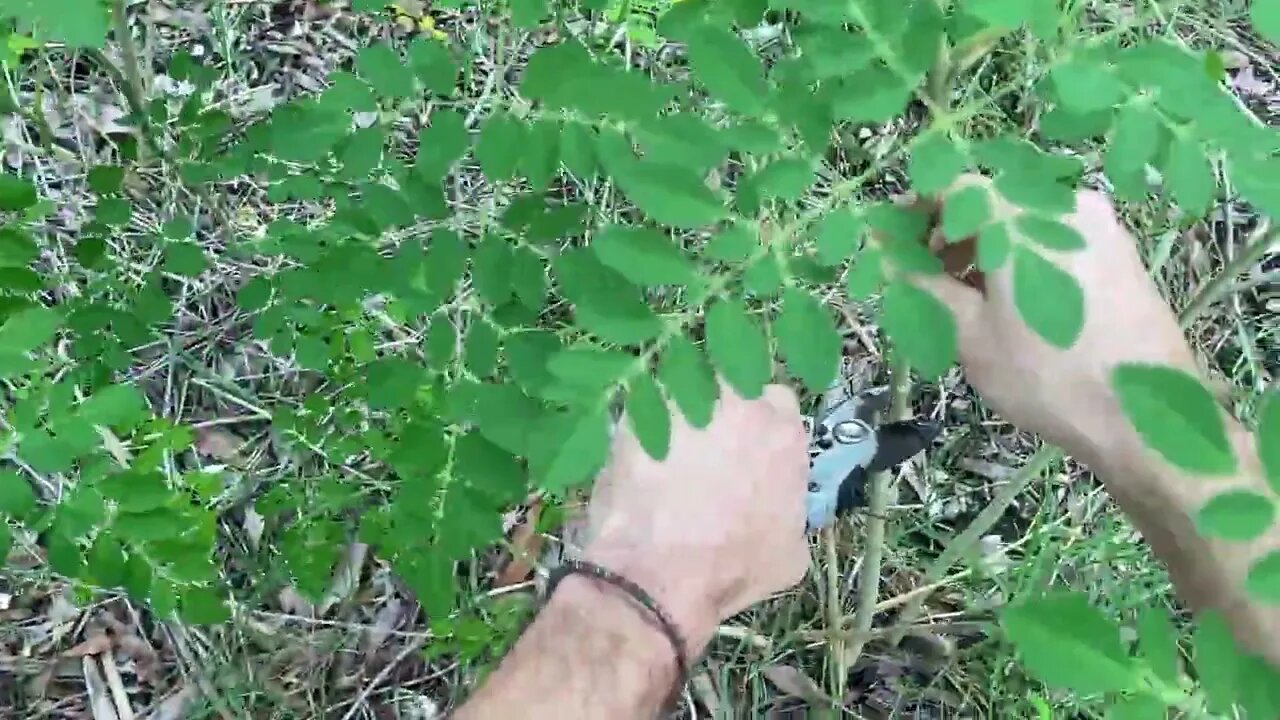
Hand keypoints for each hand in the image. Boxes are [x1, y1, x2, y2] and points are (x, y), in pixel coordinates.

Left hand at [580, 381, 809, 650]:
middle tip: (706, 447)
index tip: (747, 447)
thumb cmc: (733, 569)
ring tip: (665, 453)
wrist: (661, 574)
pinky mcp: (634, 413)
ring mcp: (683, 401)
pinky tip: (633, 464)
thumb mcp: (790, 554)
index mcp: (783, 431)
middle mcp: (737, 402)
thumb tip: (777, 507)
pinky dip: (637, 432)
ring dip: (678, 412)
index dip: (761, 425)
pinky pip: (639, 413)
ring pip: (682, 389)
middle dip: (720, 408)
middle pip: (731, 386)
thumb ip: (790, 508)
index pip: (778, 403)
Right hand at [913, 175, 1198, 457]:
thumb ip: (927, 286)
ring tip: (964, 293)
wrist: (1146, 417)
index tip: (890, 238)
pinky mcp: (1121, 253)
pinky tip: (1010, 298)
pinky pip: (1057, 236)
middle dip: (951, 230)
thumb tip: (891, 259)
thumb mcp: (971, 335)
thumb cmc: (1047, 377)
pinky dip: (1024, 253)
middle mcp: (1064, 206)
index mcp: (1021, 218)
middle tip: (923, 273)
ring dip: (987, 245)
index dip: (916, 207)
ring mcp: (1100, 227)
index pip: (956, 187)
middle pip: (993, 200)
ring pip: (1026, 219)